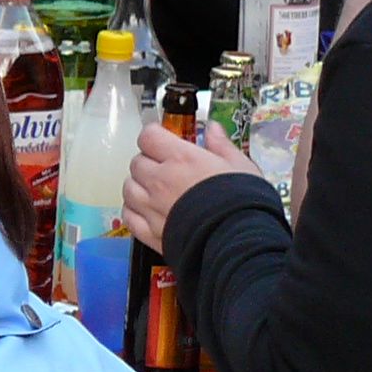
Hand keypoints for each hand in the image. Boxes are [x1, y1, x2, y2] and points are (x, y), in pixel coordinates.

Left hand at [122, 120, 258, 248]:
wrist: (238, 243)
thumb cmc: (243, 203)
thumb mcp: (240, 166)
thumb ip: (222, 146)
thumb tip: (213, 129)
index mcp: (181, 159)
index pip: (148, 137)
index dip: (154, 136)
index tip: (162, 140)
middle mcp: (160, 181)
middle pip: (137, 163)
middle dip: (149, 162)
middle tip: (165, 168)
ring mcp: (151, 208)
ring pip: (129, 188)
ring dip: (138, 186)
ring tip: (154, 190)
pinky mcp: (149, 233)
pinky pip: (129, 216)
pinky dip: (134, 211)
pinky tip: (147, 211)